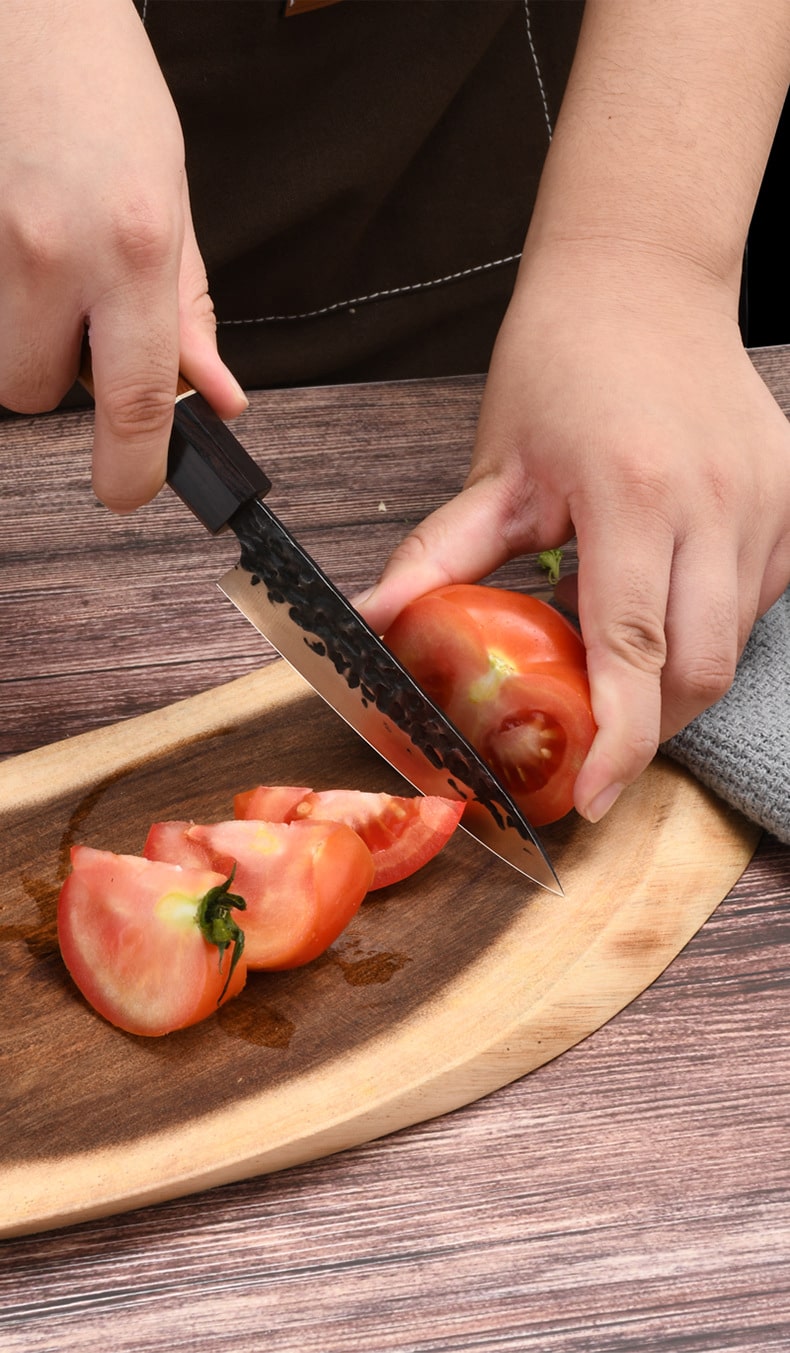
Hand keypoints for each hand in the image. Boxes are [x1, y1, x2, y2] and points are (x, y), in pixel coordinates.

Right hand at [0, 0, 245, 510]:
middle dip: (57, 371)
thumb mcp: (170, 198)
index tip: (131, 494)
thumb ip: (185, 308)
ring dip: (19, 335)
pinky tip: (15, 238)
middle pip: (33, 393)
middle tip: (75, 308)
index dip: (133, 470)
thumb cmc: (102, 89)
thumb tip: (213, 396)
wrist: (20, 6)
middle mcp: (48, 249)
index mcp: (130, 244)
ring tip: (42, 260)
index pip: (133, 401)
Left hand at [359, 242, 789, 821]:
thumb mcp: (498, 462)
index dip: (618, 738)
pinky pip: (758, 601)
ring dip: (677, 676)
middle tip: (595, 740)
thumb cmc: (564, 362)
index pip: (633, 647)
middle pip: (699, 668)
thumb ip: (442, 552)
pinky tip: (665, 601)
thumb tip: (375, 619)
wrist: (644, 278)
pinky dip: (710, 627)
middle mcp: (719, 500)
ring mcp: (770, 500)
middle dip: (650, 725)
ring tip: (619, 658)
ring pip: (734, 642)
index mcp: (636, 492)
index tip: (591, 795)